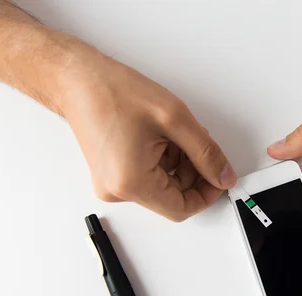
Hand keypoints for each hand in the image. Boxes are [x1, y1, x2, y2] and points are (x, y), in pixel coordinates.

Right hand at [59, 49, 235, 220]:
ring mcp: (111, 185)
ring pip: (163, 186)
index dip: (206, 195)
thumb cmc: (115, 92)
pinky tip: (160, 137)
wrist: (78, 80)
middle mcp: (117, 191)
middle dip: (193, 173)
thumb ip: (206, 153)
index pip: (181, 209)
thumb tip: (223, 176)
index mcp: (132, 183)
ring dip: (178, 164)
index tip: (218, 178)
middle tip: (198, 144)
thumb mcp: (175, 120)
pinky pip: (148, 178)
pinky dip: (163, 161)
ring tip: (174, 133)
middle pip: (172, 197)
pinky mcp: (111, 176)